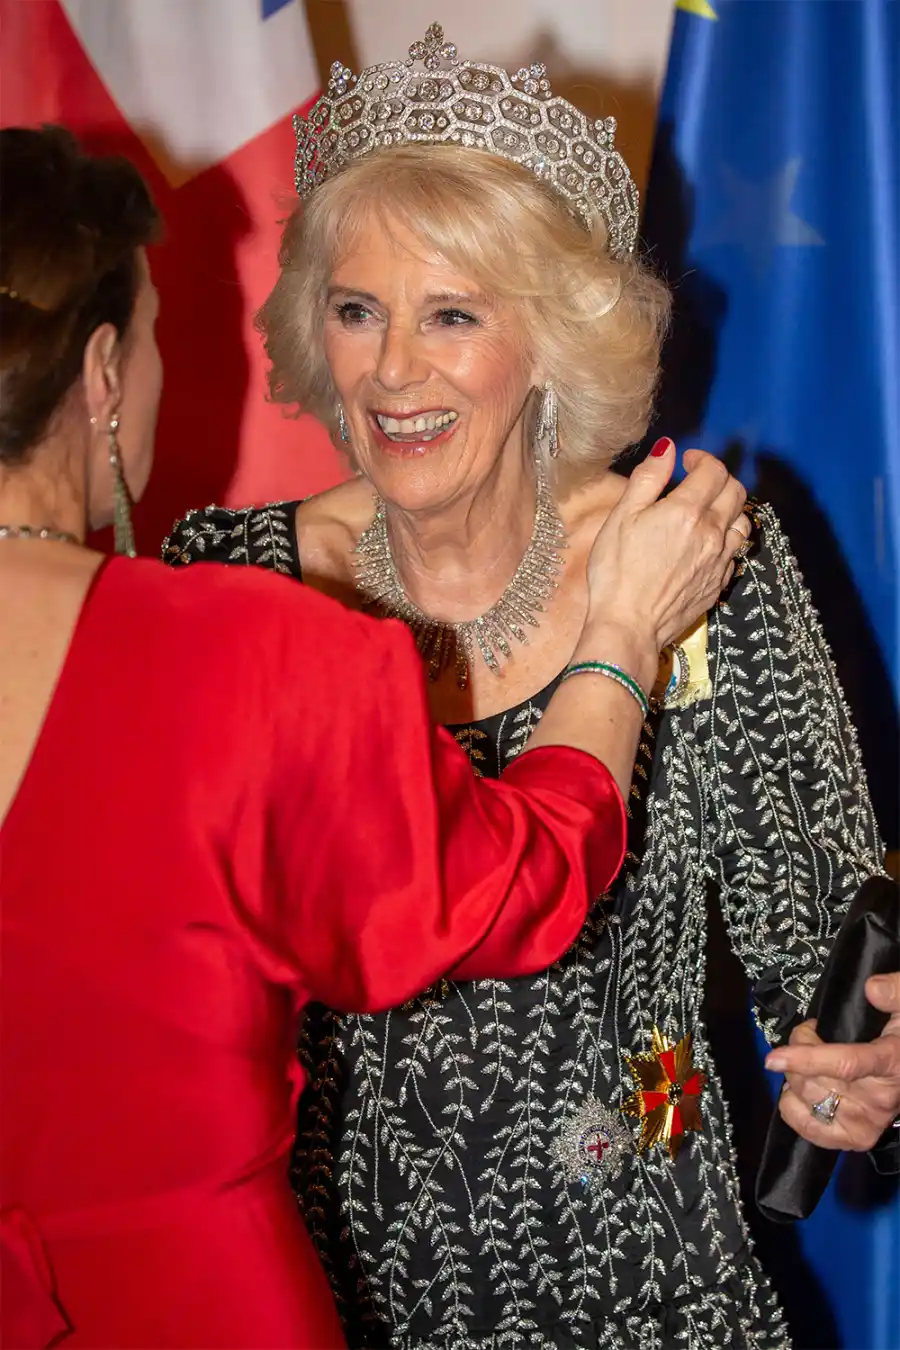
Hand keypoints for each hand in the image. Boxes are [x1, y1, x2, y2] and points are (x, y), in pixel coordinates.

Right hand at [585, 439, 749, 656]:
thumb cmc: (616, 571)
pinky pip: (735, 552)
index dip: (702, 459)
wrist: (628, 625)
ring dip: (730, 508)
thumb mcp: (622, 517)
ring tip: (708, 510)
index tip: (687, 461)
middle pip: (736, 492)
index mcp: (687, 511)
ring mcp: (720, 560)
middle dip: (720, 478)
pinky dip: (727, 539)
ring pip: (743, 522)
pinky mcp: (718, 583)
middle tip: (699, 480)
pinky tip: (707, 543)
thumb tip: (667, 448)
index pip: (713, 471)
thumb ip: (648, 479)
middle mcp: (712, 533)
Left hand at [765, 973, 899, 1150]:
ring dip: (795, 1075)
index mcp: (890, 1064)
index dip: (806, 1059)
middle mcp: (879, 1100)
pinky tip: (802, 1088)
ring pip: (807, 1100)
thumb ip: (895, 992)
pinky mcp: (857, 1140)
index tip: (773, 1057)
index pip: (844, 1064)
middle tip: (810, 1033)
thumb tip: (872, 989)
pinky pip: (808, 1128)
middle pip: (815, 1081)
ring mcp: (868, 1124)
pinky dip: (792, 1106)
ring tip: (809, 1059)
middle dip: (798, 1050)